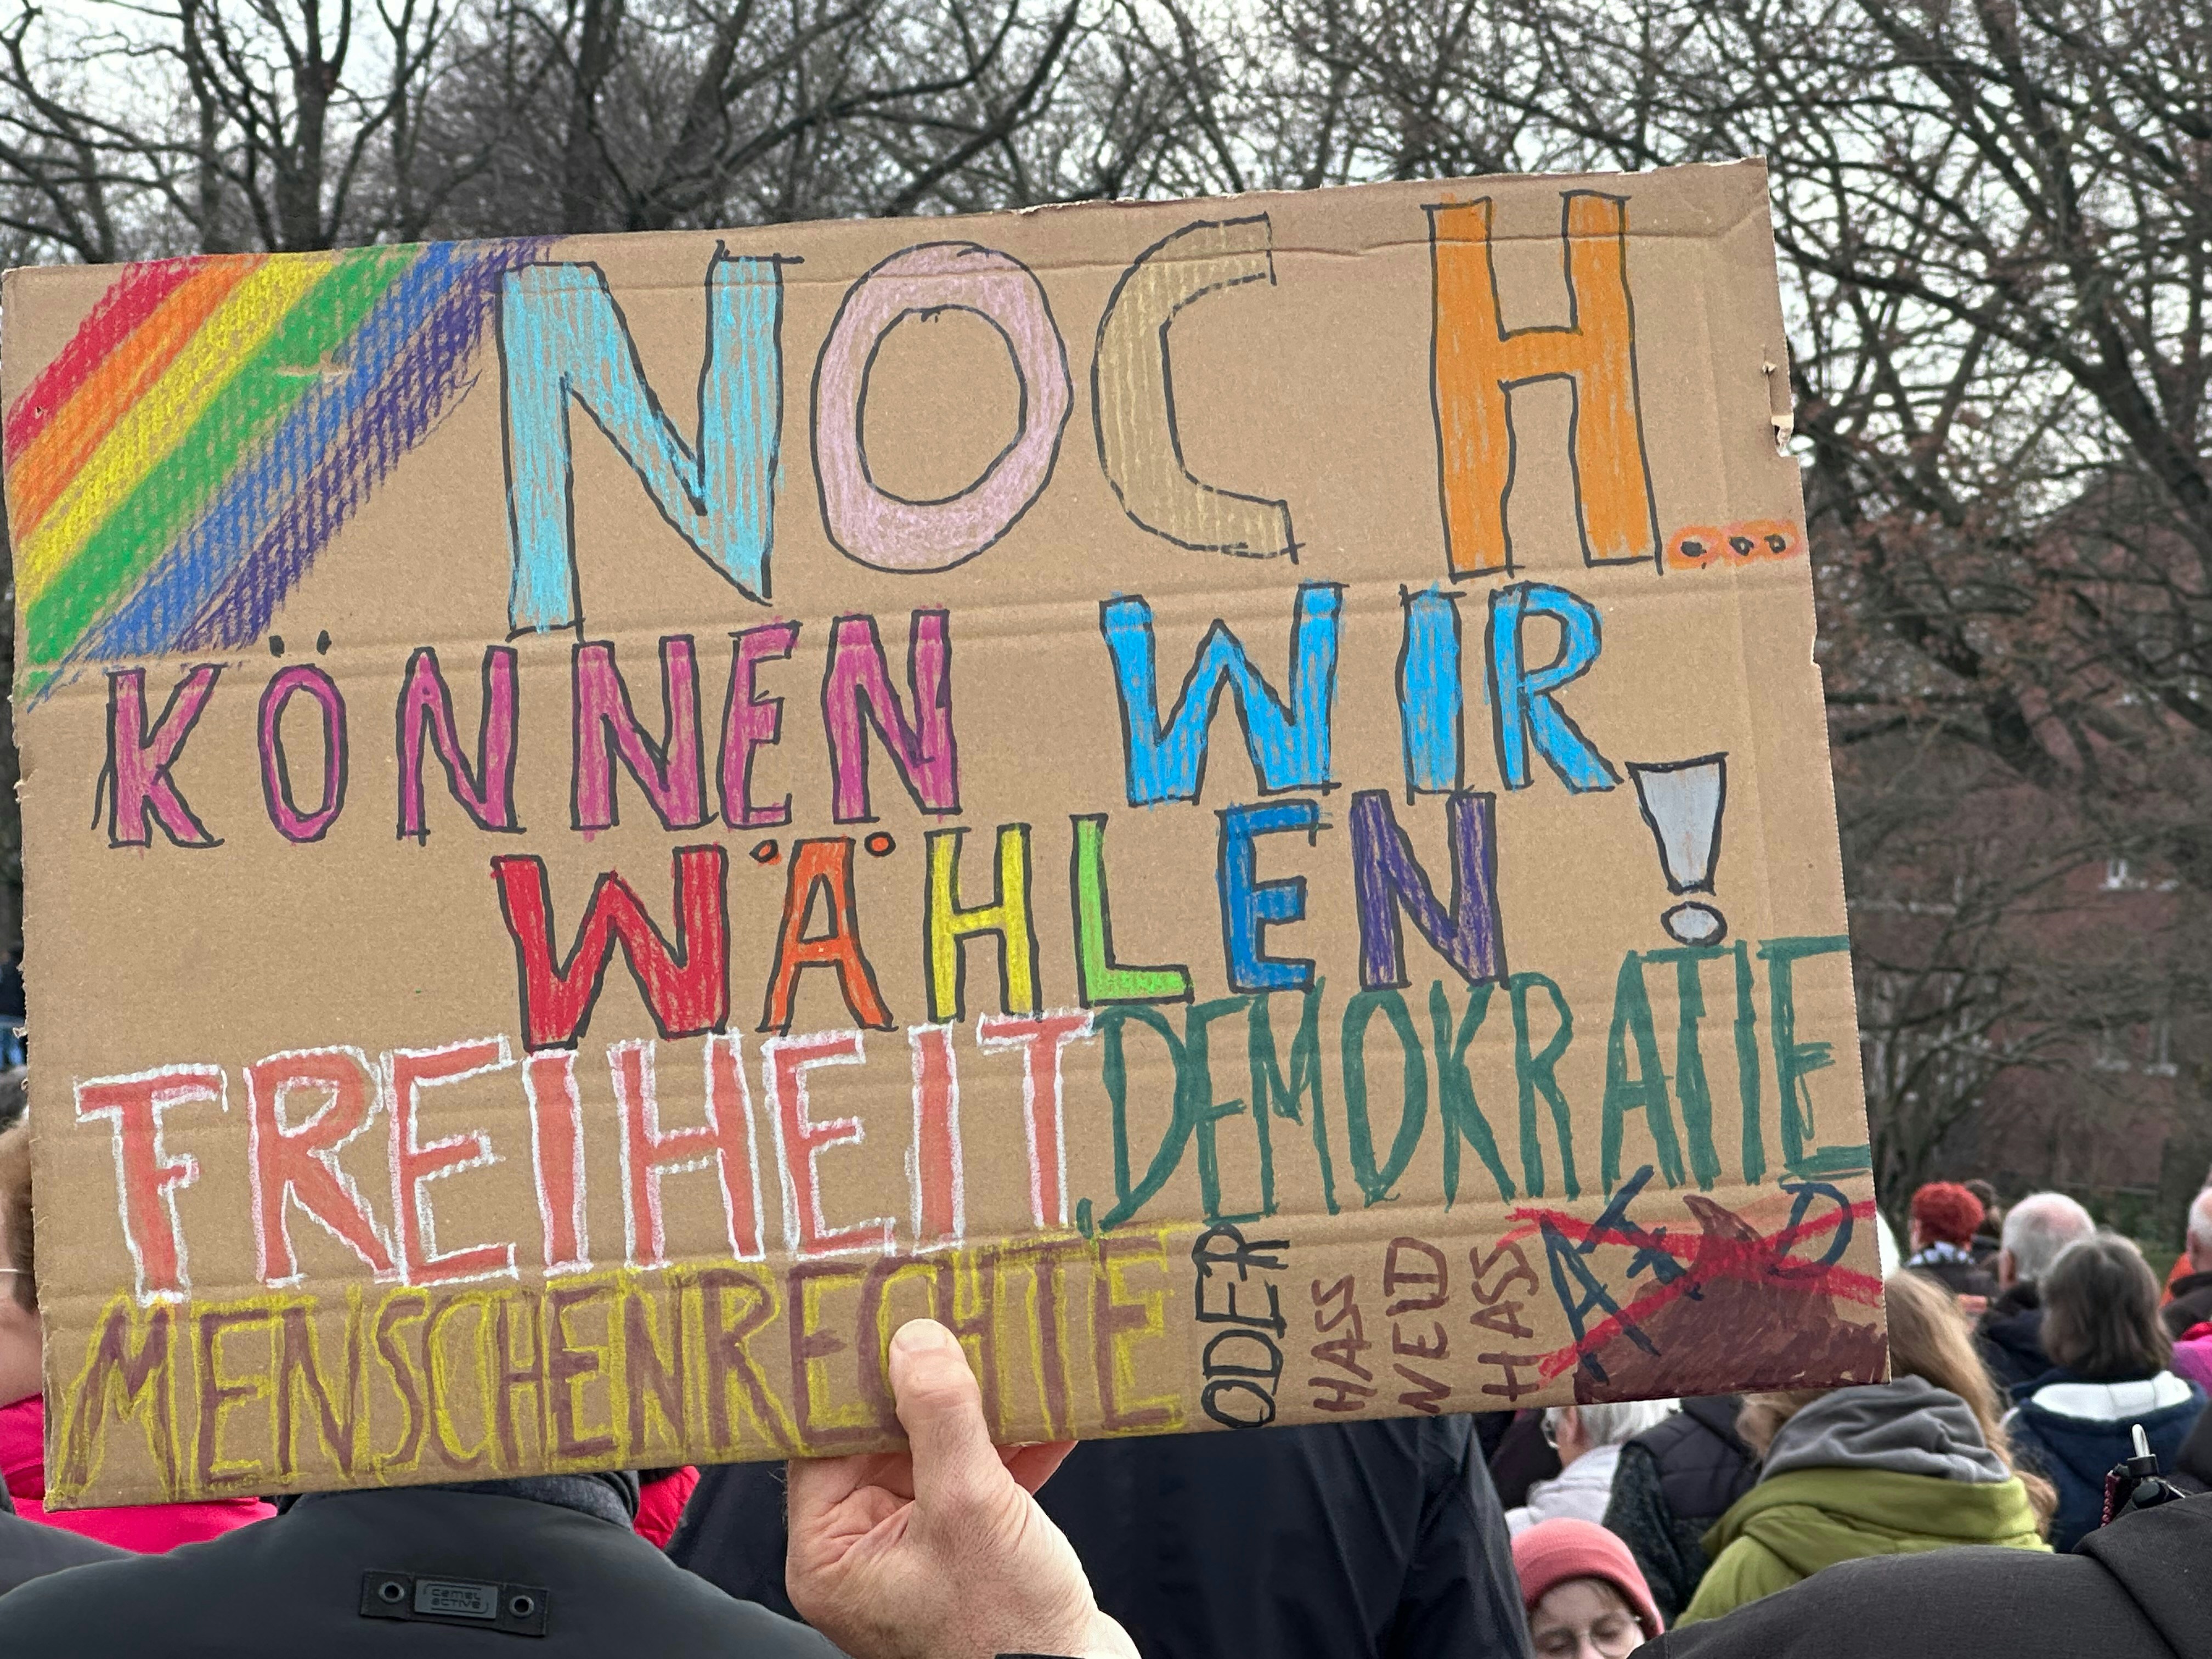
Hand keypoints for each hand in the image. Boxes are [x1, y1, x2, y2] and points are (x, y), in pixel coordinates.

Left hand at [786, 1318, 1137, 1658]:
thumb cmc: (1005, 1634)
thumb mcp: (969, 1508)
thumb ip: (940, 1418)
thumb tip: (916, 1340)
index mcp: (833, 1553)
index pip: (826, 1441)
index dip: (855, 1378)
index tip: (878, 1317)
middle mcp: (869, 1552)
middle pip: (887, 1439)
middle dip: (929, 1384)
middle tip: (951, 1315)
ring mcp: (925, 1550)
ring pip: (943, 1452)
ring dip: (982, 1408)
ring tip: (1007, 1346)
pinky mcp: (978, 1552)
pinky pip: (987, 1480)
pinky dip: (1019, 1445)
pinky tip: (1050, 1403)